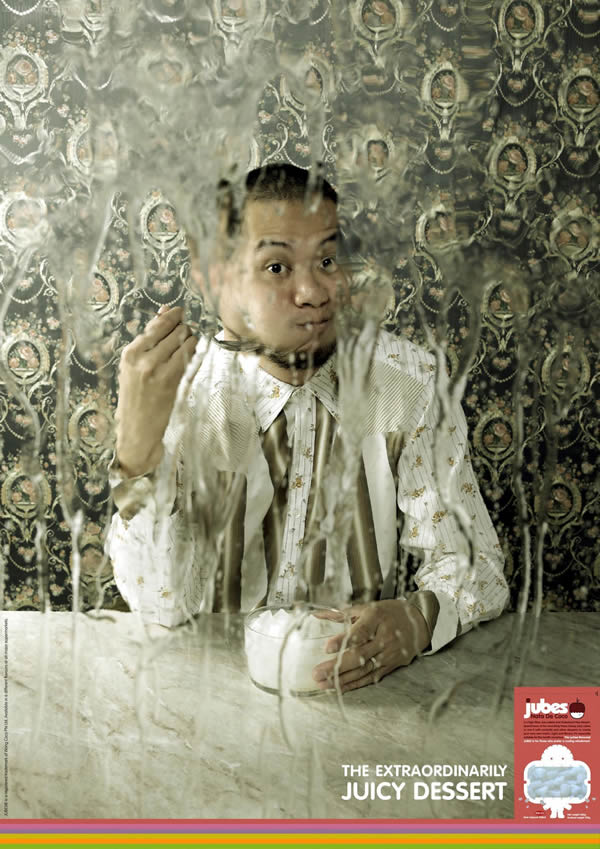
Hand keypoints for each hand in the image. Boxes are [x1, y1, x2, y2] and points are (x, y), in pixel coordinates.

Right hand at [115, 305, 198, 476]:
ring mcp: (159, 371)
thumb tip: (165, 311)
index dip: (173, 316)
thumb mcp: (134, 366)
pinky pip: (192, 358)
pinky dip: (195, 354)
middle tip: (186, 334)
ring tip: (187, 348)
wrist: (138, 430)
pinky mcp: (174, 382)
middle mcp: (143, 359)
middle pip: (174, 330)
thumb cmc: (136, 396)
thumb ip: (150, 339)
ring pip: (186, 341)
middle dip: (184, 328)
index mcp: (130, 353)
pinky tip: (191, 358)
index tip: (180, 312)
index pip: (158, 324)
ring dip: (191, 341)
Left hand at [311, 599, 430, 692]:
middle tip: (317, 672)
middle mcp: (383, 638)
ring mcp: (388, 654)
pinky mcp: (391, 666)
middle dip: (337, 666)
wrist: (419, 622)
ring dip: (342, 679)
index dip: (343, 641)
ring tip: (323, 683)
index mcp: (377, 619)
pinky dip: (355, 684)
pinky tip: (340, 688)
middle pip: (360, 655)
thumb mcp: (368, 607)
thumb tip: (317, 615)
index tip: (326, 648)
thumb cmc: (389, 612)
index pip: (359, 632)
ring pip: (364, 670)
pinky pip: (371, 678)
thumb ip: (342, 613)